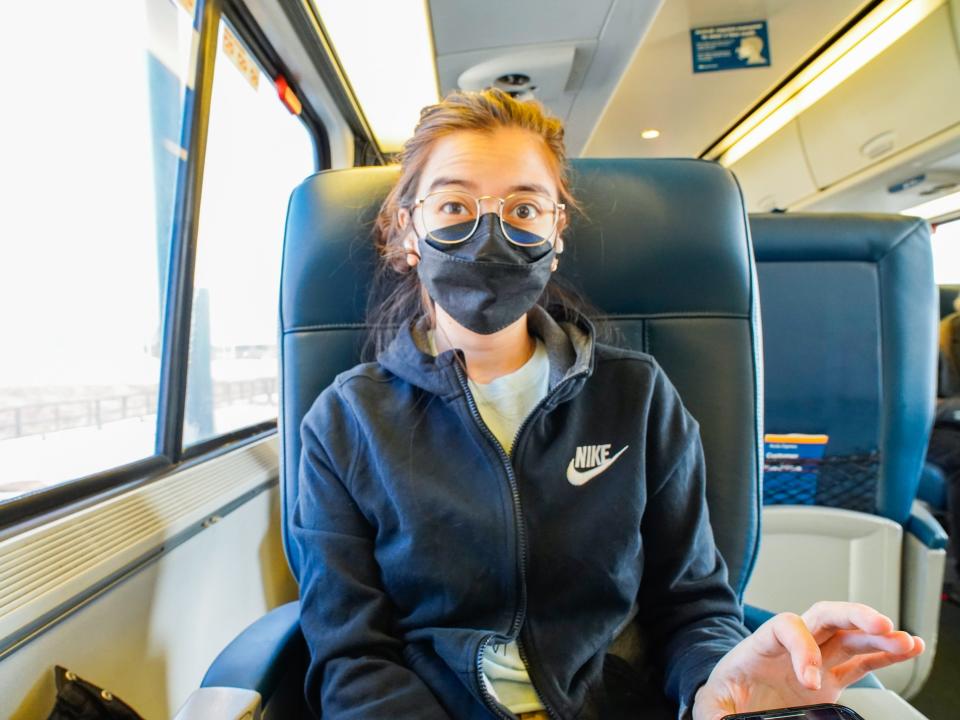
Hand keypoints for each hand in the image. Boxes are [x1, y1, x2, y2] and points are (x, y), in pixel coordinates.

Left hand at [692, 601, 923, 719]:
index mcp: (762, 645)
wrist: (731, 698)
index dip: (803, 649)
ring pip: (848, 637)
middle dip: (852, 615)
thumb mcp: (712, 704)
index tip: (811, 682)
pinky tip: (908, 650)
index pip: (786, 626)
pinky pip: (861, 662)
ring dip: (877, 636)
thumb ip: (716, 713)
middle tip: (879, 624)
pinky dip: (885, 656)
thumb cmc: (723, 695)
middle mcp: (792, 646)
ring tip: (905, 640)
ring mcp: (814, 660)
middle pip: (824, 616)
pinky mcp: (830, 679)